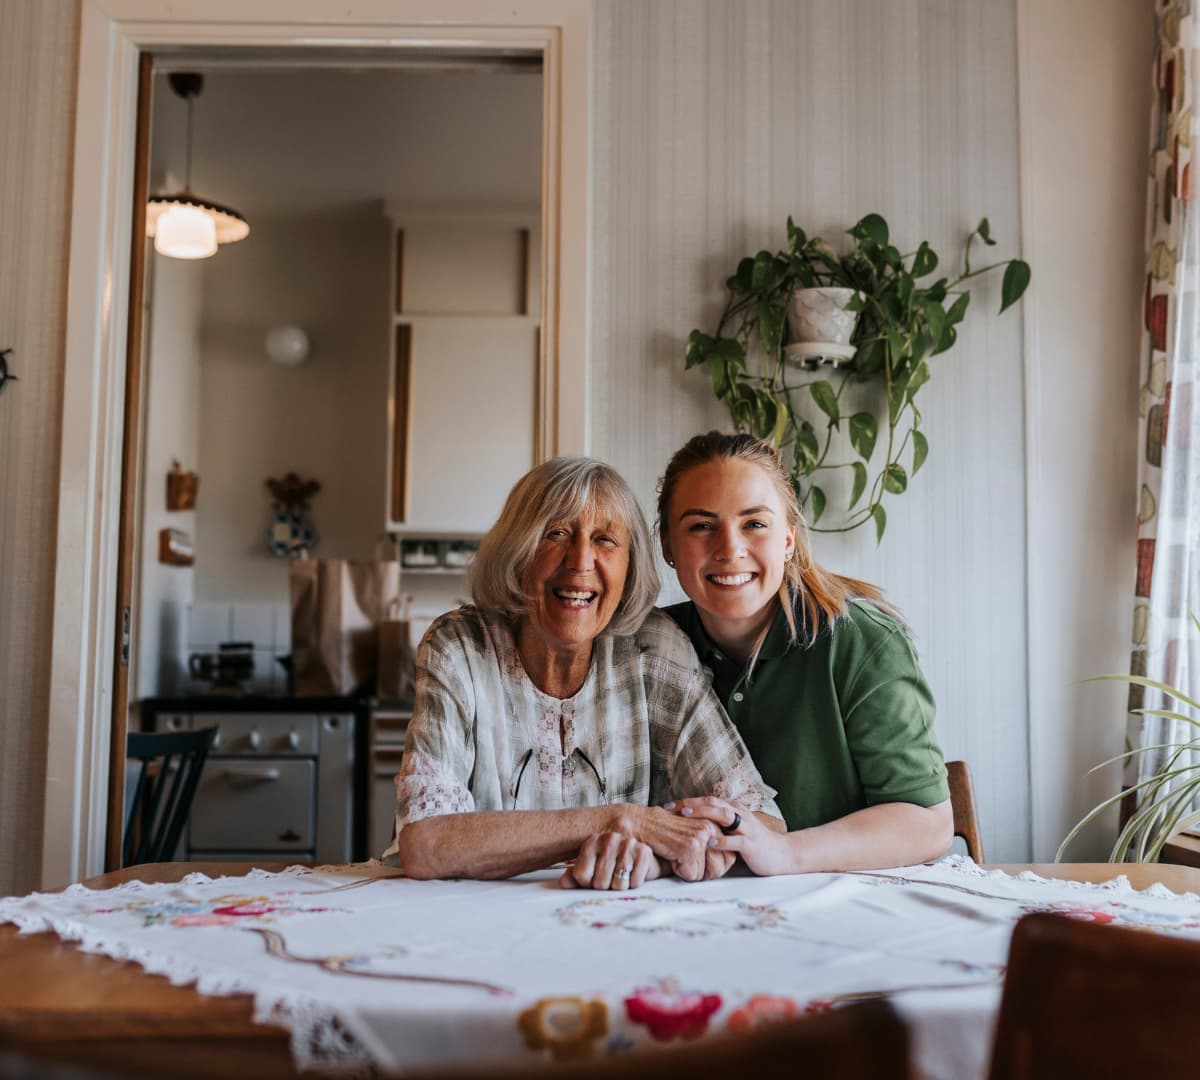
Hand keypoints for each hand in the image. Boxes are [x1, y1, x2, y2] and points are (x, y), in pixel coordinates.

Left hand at [559, 831, 661, 889]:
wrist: (642, 856)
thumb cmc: (613, 864)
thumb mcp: (592, 867)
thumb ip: (575, 875)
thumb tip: (564, 883)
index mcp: (592, 842)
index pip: (582, 875)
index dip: (588, 884)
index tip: (594, 878)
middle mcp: (609, 839)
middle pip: (600, 883)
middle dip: (606, 887)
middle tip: (611, 878)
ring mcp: (627, 844)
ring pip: (618, 885)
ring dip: (621, 886)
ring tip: (623, 876)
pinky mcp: (643, 852)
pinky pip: (634, 882)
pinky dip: (634, 884)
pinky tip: (634, 873)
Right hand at [615, 804, 719, 874]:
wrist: (639, 823)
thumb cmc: (662, 830)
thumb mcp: (691, 831)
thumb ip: (710, 842)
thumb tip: (730, 859)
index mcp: (714, 822)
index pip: (728, 858)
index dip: (711, 866)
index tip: (694, 858)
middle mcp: (710, 827)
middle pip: (719, 867)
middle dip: (701, 871)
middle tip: (682, 858)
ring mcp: (700, 837)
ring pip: (705, 873)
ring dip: (688, 870)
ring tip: (675, 853)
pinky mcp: (689, 847)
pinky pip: (692, 875)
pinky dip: (678, 871)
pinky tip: (669, 854)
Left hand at [666, 797, 789, 876]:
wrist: (781, 854)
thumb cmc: (753, 843)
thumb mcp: (734, 830)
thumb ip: (717, 825)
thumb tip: (690, 826)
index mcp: (734, 809)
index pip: (707, 800)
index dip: (687, 801)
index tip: (667, 805)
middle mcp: (740, 814)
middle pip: (713, 803)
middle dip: (691, 804)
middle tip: (671, 808)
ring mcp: (747, 828)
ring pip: (725, 815)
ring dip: (704, 814)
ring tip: (687, 816)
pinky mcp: (752, 844)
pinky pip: (736, 840)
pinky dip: (722, 840)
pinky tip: (710, 842)